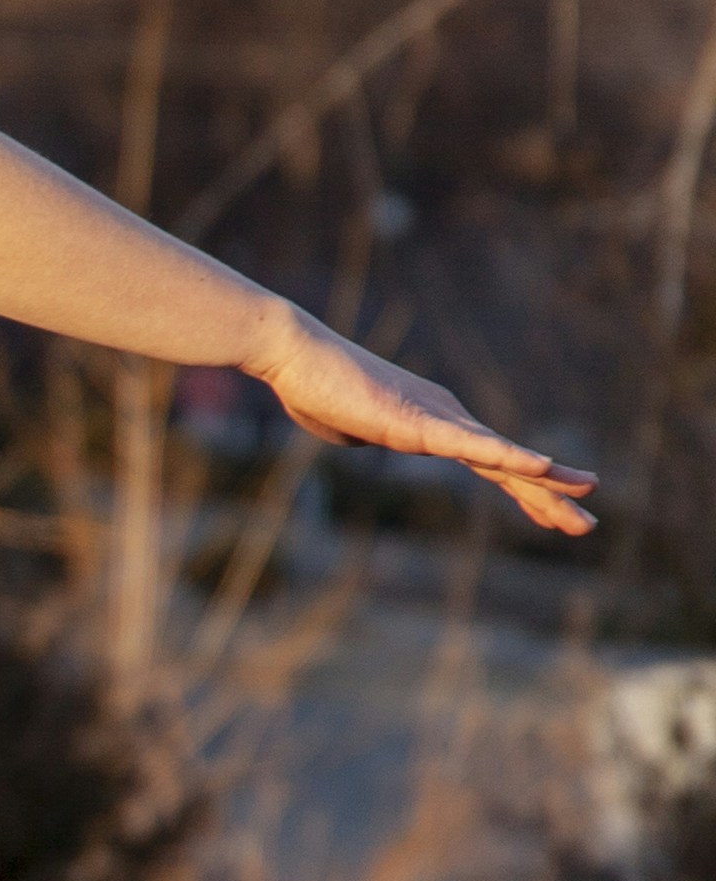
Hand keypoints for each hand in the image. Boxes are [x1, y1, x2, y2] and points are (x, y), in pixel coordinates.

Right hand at [248, 308, 596, 539]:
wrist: (293, 355)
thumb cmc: (312, 388)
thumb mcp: (347, 430)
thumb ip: (367, 438)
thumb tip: (364, 442)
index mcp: (432, 422)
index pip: (489, 462)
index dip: (524, 489)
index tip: (552, 514)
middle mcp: (446, 417)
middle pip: (509, 464)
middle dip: (550, 496)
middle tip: (587, 525)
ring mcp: (437, 419)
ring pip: (504, 457)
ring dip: (547, 482)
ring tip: (587, 500)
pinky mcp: (420, 422)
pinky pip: (473, 445)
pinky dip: (511, 456)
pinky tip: (544, 466)